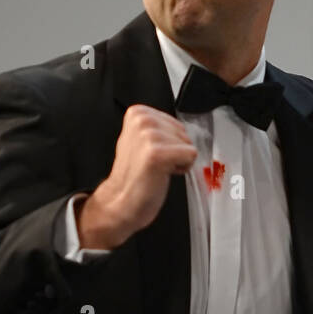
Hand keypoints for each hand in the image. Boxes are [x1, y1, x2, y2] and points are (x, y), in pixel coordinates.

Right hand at [77, 104, 197, 248]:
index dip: (169, 141)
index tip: (151, 153)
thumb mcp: (139, 140)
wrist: (121, 200)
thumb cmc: (134, 175)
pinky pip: (191, 155)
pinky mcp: (156, 154)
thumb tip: (179, 128)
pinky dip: (182, 168)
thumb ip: (156, 128)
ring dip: (177, 159)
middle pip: (184, 132)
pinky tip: (163, 173)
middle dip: (175, 149)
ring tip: (157, 168)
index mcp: (137, 113)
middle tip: (154, 163)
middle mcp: (142, 120)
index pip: (176, 123)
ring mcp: (148, 136)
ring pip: (188, 144)